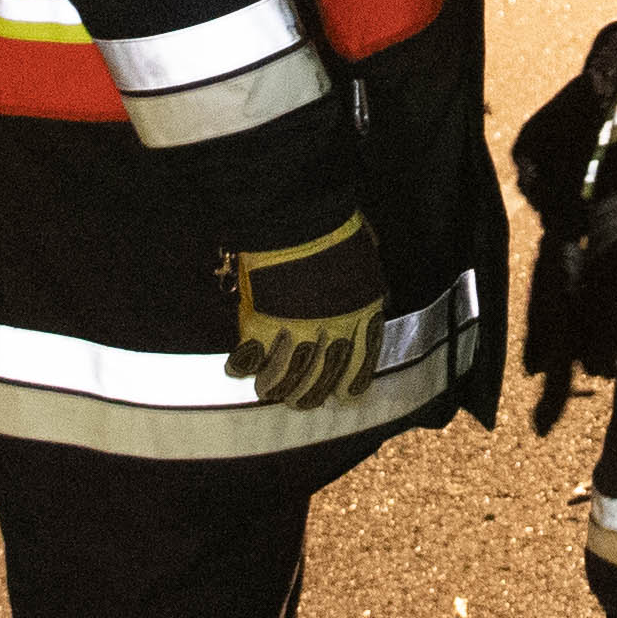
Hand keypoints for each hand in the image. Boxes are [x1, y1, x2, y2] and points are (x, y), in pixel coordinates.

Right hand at [224, 222, 388, 411]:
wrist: (298, 215)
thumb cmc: (336, 227)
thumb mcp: (367, 258)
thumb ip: (369, 283)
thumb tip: (379, 294)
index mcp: (362, 311)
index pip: (361, 361)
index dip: (351, 383)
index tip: (345, 397)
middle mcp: (332, 328)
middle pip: (321, 376)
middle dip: (309, 394)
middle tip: (298, 402)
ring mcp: (296, 328)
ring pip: (286, 374)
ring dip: (275, 386)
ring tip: (267, 391)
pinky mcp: (263, 322)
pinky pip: (252, 355)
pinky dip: (243, 366)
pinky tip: (237, 370)